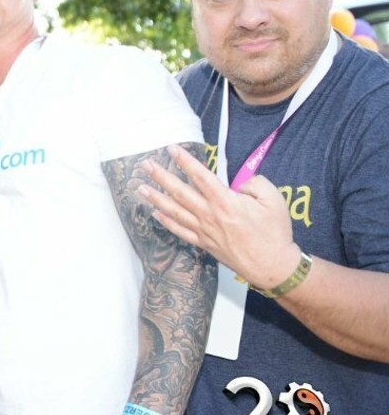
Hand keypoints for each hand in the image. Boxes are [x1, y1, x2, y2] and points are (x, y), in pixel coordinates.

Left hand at [138, 144, 298, 289]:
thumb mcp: (273, 199)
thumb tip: (238, 183)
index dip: (185, 161)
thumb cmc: (275, 232)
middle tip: (145, 165)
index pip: (200, 175)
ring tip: (140, 188)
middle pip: (180, 192)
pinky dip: (166, 222)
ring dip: (156, 198)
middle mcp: (209, 215)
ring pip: (175, 211)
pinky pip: (180, 231)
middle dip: (161, 177)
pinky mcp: (204, 243)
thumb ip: (254, 183)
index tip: (171, 149)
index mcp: (225, 201)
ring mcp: (204, 230)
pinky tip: (155, 214)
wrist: (272, 265)